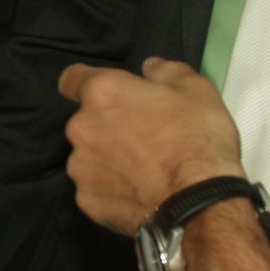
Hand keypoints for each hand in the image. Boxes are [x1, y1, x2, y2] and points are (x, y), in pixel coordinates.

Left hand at [57, 57, 243, 235]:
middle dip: (108, 127)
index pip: (71, 80)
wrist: (199, 203)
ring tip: (143, 171)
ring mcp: (80, 168)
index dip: (86, 84)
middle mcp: (80, 128)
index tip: (106, 96)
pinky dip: (111, 189)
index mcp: (102, 93)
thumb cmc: (197, 139)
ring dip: (107, 159)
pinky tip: (138, 193)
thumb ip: (167, 72)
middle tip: (144, 138)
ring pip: (89, 157)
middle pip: (86, 122)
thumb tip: (150, 67)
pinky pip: (95, 188)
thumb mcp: (197, 91)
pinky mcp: (86, 201)